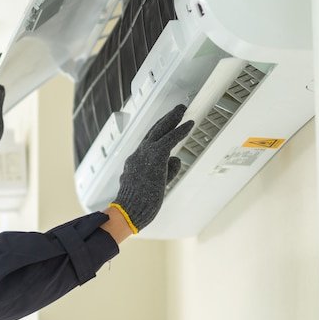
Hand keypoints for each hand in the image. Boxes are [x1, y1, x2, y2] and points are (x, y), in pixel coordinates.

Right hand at [110, 104, 192, 232]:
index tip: (166, 126)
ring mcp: (145, 154)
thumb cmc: (138, 204)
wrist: (129, 210)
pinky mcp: (156, 156)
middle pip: (153, 132)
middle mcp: (138, 154)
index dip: (158, 134)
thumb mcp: (152, 186)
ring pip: (160, 130)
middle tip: (176, 110)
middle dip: (165, 120)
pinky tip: (189, 123)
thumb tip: (176, 159)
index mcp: (134, 162)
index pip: (148, 144)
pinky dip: (180, 130)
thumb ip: (164, 171)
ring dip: (172, 118)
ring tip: (182, 109)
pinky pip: (170, 139)